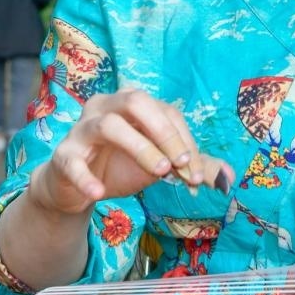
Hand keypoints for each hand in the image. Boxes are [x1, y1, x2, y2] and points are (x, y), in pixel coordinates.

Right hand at [30, 89, 233, 217]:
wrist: (74, 187)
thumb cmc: (118, 166)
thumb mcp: (158, 165)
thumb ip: (190, 167)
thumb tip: (229, 179)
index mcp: (131, 104)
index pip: (164, 112)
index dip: (184, 140)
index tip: (195, 172)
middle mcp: (105, 107)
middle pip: (136, 102)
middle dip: (163, 132)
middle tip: (179, 163)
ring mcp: (81, 130)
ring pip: (109, 126)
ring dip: (139, 147)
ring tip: (158, 173)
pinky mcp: (64, 156)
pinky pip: (73, 162)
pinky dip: (86, 177)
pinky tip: (100, 192)